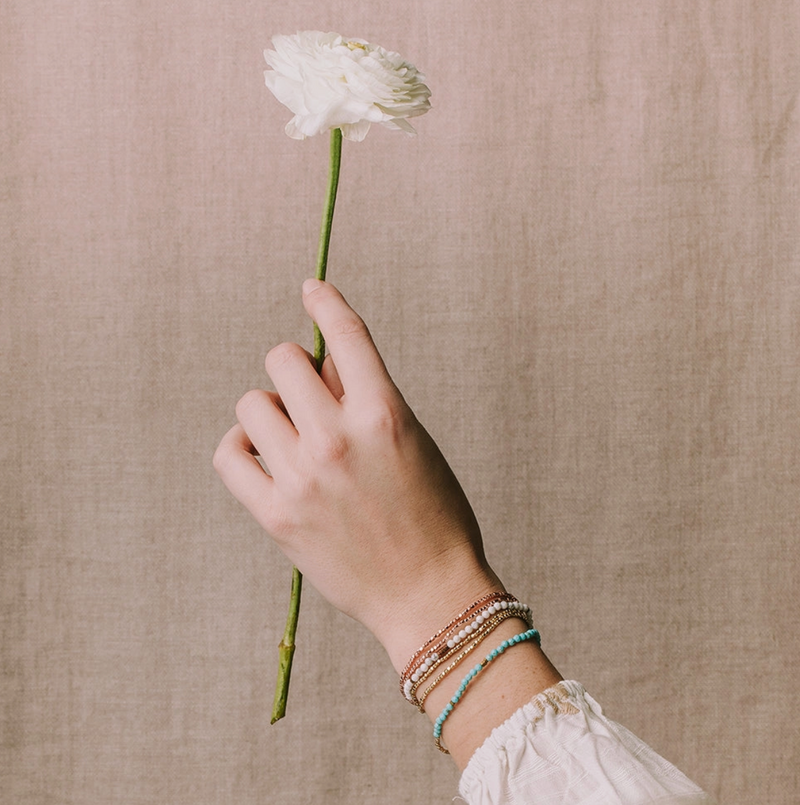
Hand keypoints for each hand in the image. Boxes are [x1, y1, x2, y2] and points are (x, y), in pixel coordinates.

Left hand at [214, 279, 502, 670]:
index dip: (325, 302)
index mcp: (385, 413)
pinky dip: (242, 445)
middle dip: (295, 370)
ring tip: (292, 435)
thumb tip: (315, 366)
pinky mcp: (276, 514)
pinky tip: (262, 454)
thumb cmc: (433, 513)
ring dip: (271, 410)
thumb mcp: (413, 441)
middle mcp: (339, 439)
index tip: (312, 289)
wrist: (428, 594)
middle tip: (311, 398)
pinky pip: (229, 453)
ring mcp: (303, 478)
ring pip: (252, 403)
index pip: (345, 334)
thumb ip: (365, 398)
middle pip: (281, 360)